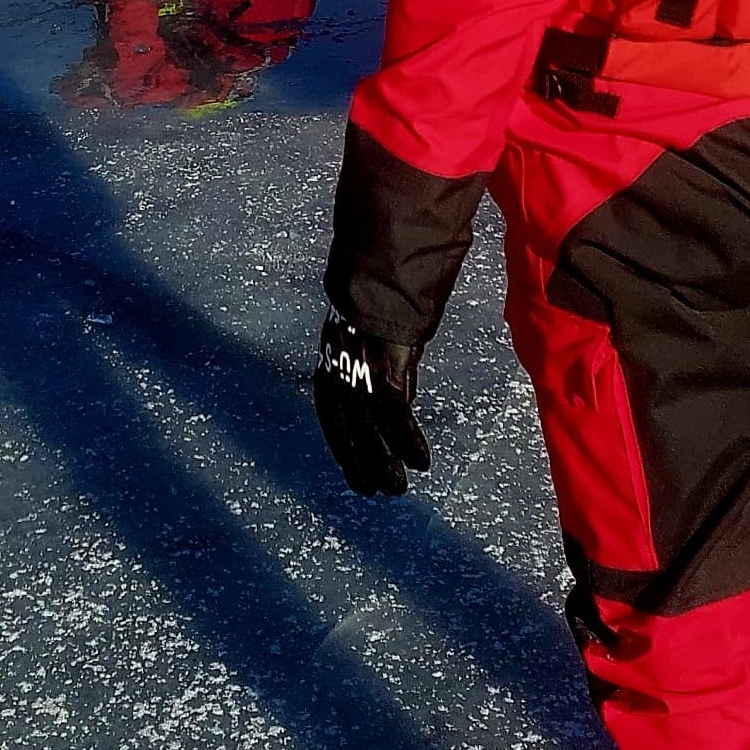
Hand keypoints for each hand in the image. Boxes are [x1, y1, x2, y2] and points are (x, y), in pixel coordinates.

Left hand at [313, 303, 429, 495]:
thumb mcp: (381, 336)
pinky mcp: (386, 362)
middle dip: (356, 459)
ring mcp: (360, 363)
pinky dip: (406, 439)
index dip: (341, 442)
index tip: (352, 468)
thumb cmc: (389, 290)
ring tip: (397, 488)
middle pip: (343, 423)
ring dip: (383, 460)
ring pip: (367, 425)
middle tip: (371, 491)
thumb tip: (404, 401)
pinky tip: (420, 460)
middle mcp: (339, 362)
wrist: (389, 258)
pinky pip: (394, 411)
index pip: (329, 409)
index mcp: (333, 355)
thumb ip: (386, 368)